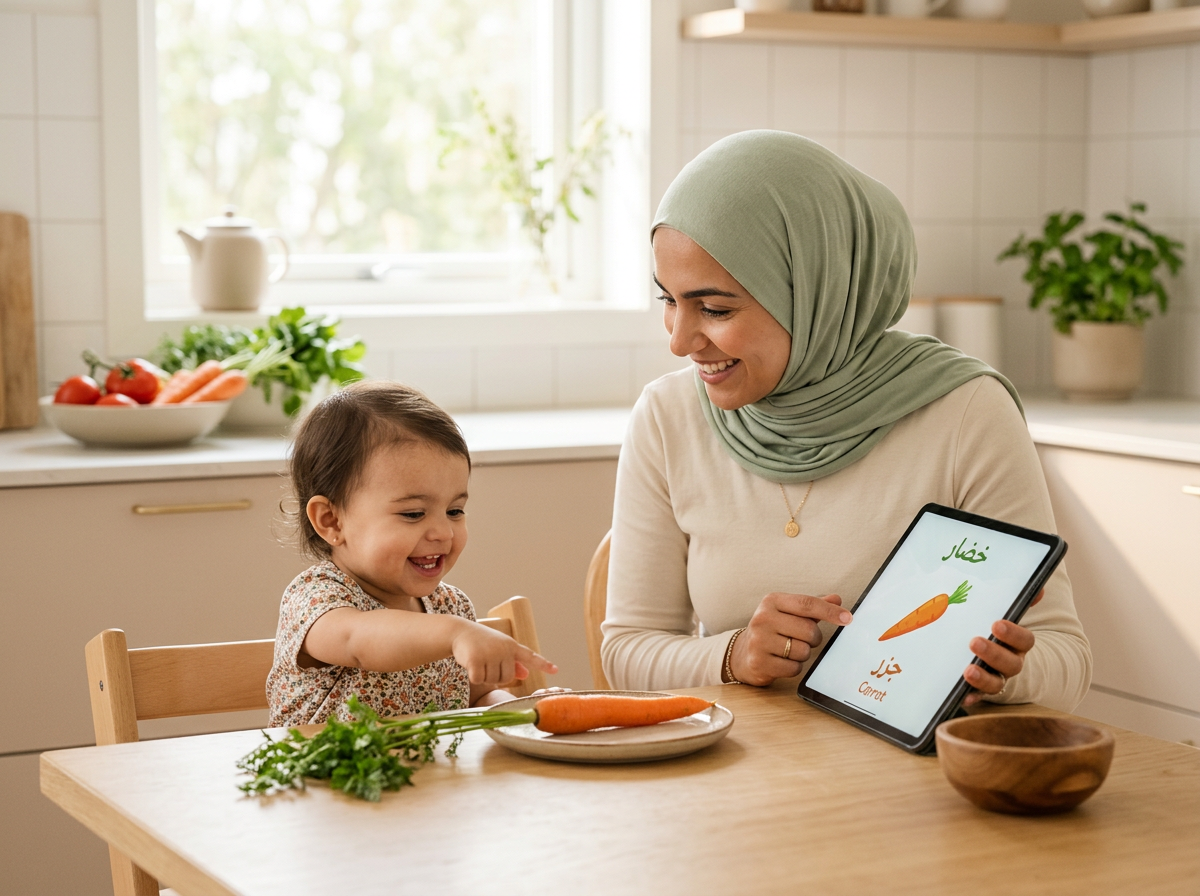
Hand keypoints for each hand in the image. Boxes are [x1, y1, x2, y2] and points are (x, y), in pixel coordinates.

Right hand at [451, 622, 558, 685]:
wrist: (459, 631)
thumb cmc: (481, 642)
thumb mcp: (498, 649)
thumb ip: (512, 662)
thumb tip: (525, 674)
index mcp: (512, 645)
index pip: (530, 655)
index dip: (543, 664)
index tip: (556, 670)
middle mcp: (504, 648)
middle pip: (507, 678)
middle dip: (495, 676)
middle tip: (486, 662)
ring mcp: (491, 653)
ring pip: (493, 680)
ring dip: (484, 675)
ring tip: (478, 660)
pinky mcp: (476, 660)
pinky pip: (479, 679)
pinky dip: (473, 676)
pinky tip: (470, 663)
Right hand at [730, 592, 852, 686]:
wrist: (742, 653)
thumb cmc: (772, 630)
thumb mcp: (788, 613)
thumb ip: (812, 607)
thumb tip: (837, 600)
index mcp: (771, 601)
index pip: (806, 604)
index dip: (830, 611)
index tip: (848, 618)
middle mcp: (762, 618)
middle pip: (808, 630)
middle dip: (813, 639)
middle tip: (803, 640)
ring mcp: (758, 641)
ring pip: (802, 651)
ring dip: (802, 654)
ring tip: (788, 651)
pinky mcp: (759, 662)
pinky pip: (793, 668)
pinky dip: (794, 667)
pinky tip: (782, 662)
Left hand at [962, 588, 1042, 706]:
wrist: (993, 659)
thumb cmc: (995, 632)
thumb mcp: (1004, 615)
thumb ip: (1018, 601)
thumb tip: (1039, 588)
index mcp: (1018, 644)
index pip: (1025, 640)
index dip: (1013, 633)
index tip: (997, 624)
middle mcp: (1011, 663)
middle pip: (1010, 663)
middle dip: (993, 653)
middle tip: (974, 642)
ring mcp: (997, 679)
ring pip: (995, 683)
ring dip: (982, 678)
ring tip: (968, 671)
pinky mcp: (980, 692)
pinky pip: (978, 697)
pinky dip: (972, 697)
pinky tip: (963, 695)